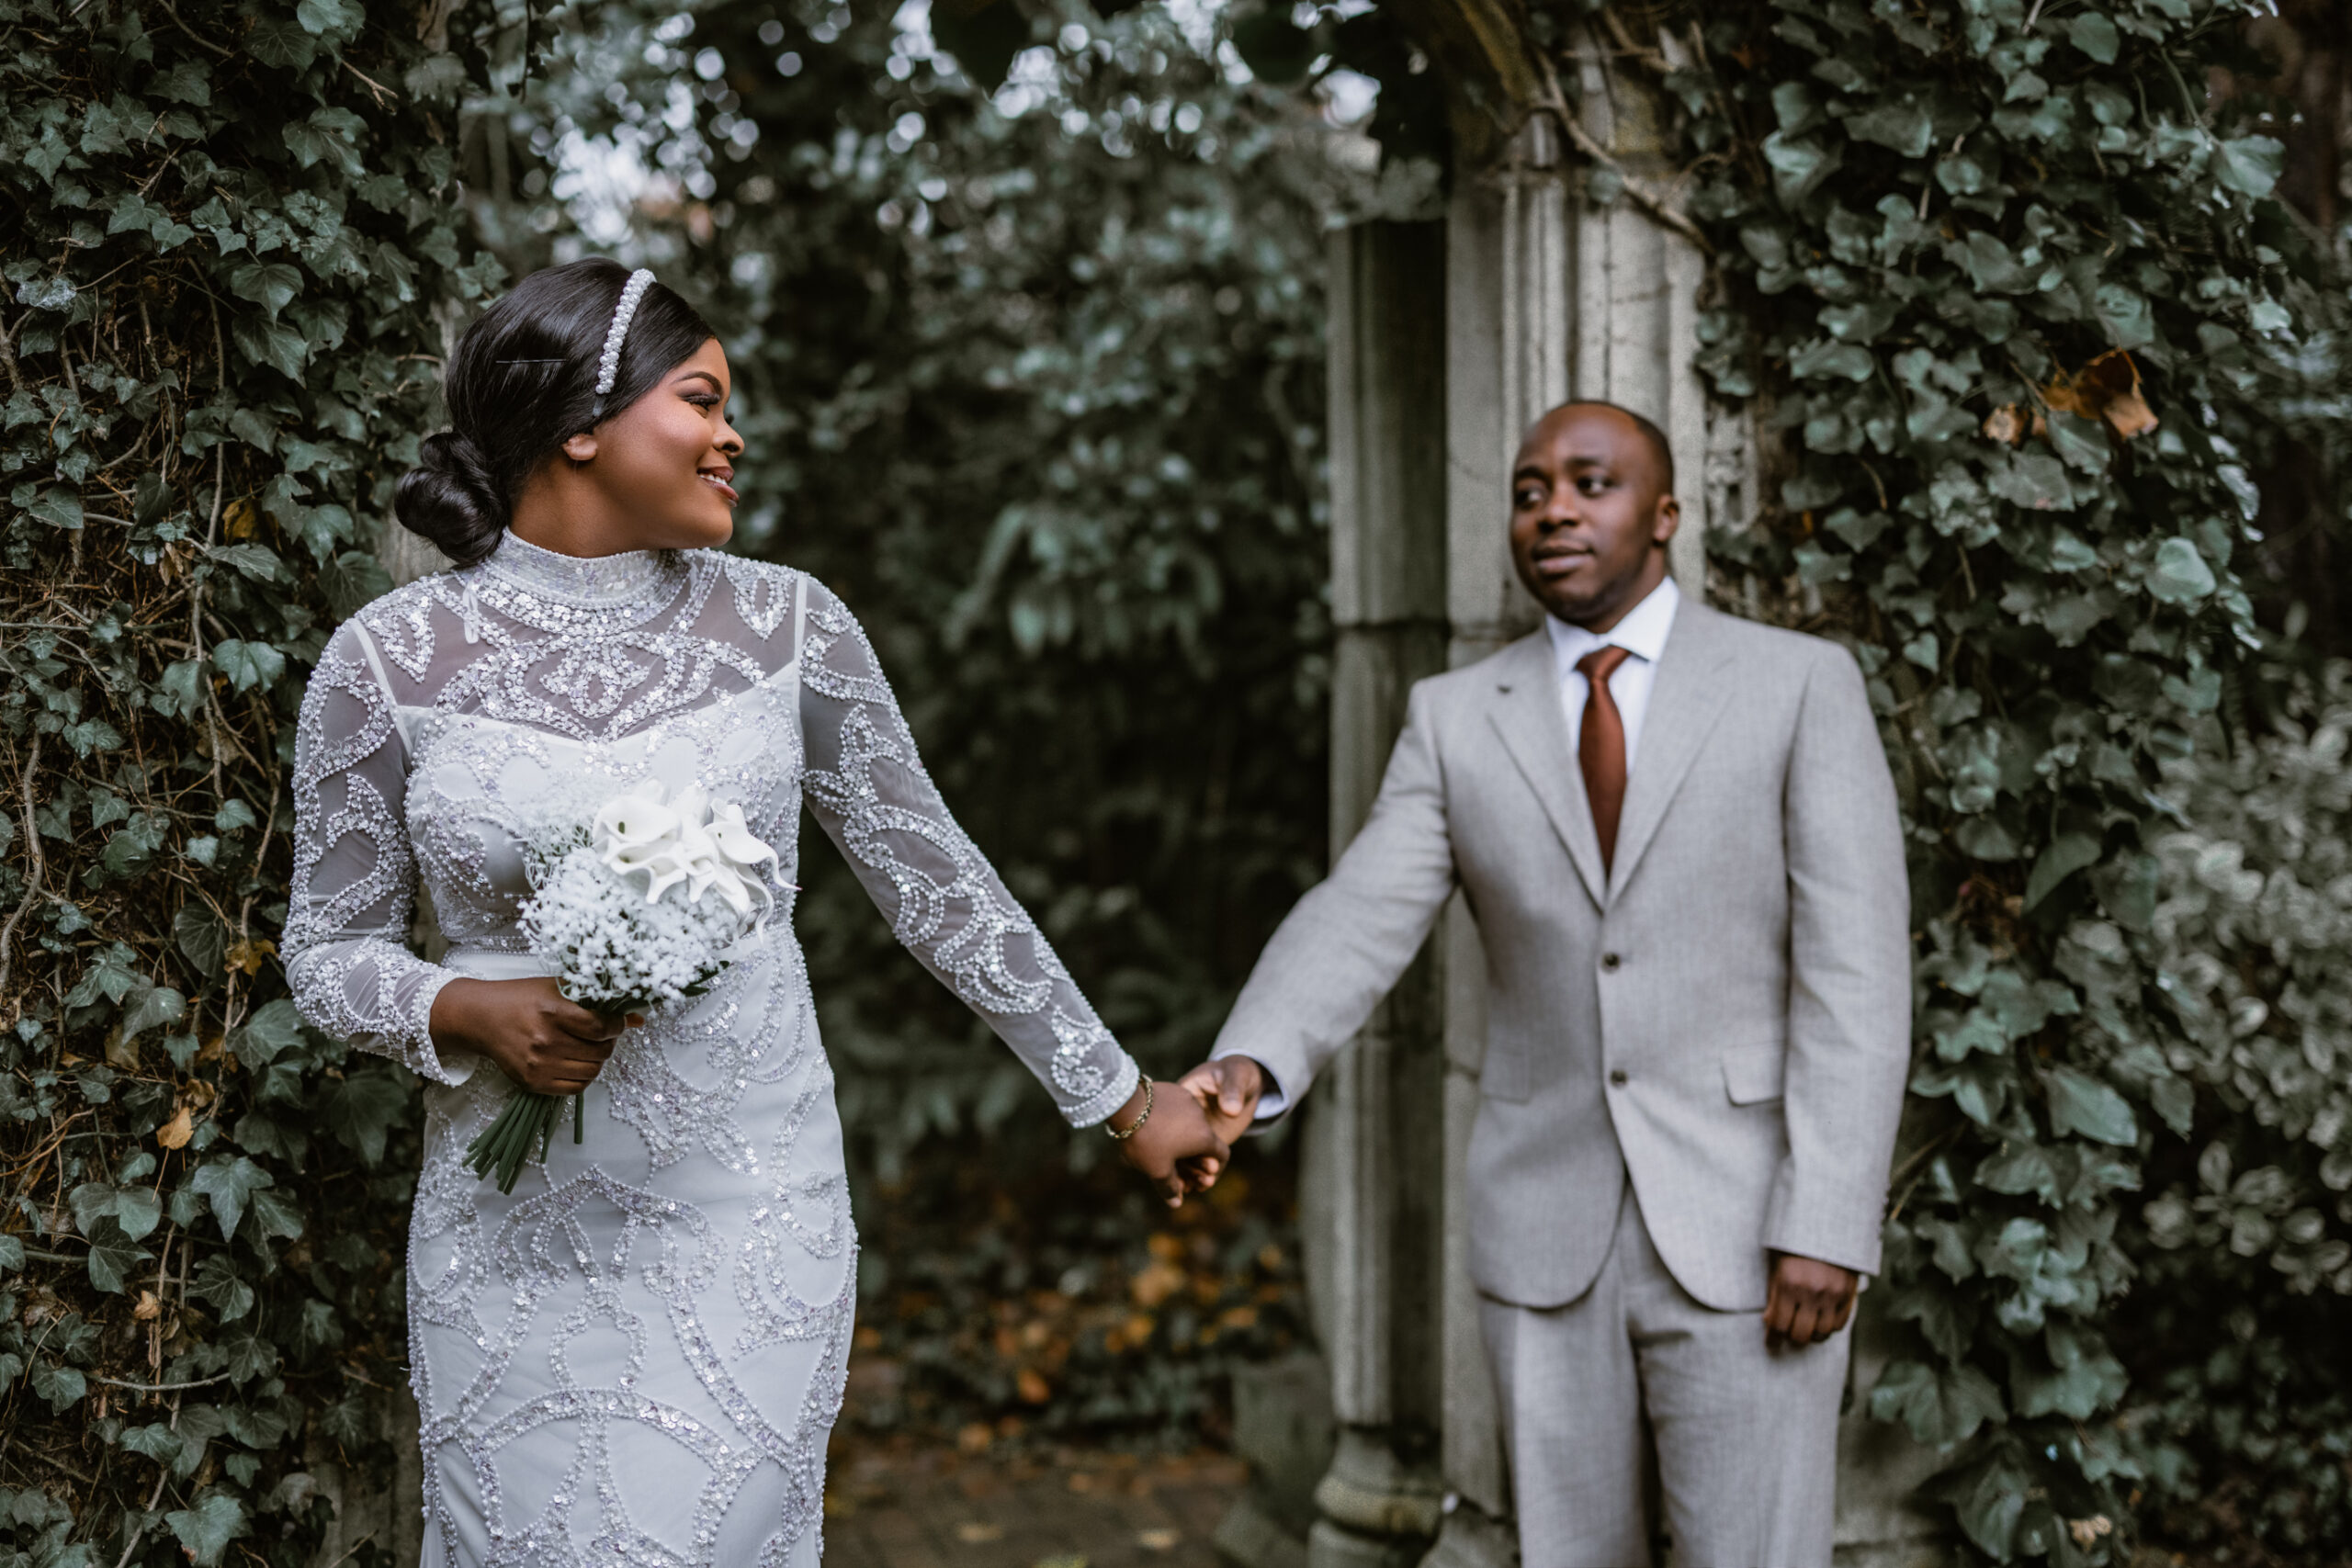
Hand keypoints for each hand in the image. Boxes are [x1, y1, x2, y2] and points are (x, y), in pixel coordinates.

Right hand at [428, 976, 638, 1094]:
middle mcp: (545, 1041)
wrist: (481, 1018)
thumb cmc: (521, 998)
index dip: (617, 1026)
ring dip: (598, 1059)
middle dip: (609, 1042)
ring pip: (592, 1071)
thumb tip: (638, 1019)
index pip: (601, 1028)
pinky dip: (584, 1076)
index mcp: (553, 1012)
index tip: (618, 1022)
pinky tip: (577, 1061)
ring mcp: (538, 1065)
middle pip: (600, 1052)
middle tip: (603, 1034)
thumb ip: (596, 1000)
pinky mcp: (532, 1083)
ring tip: (589, 1046)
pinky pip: (575, 1088)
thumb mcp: (558, 988)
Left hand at [1111, 1080, 1229, 1208]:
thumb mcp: (1157, 1170)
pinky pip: (1179, 1109)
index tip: (1203, 1177)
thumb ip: (1170, 1188)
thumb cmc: (1145, 1140)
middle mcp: (1201, 1116)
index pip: (1222, 1154)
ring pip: (1191, 1124)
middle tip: (1181, 1169)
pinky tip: (1157, 1127)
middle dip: (1196, 1157)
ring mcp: (1187, 1100)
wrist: (1127, 1104)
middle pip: (1205, 1139)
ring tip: (1164, 1146)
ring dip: (1183, 1137)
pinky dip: (1173, 1121)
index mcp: (1204, 1137)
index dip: (1214, 1168)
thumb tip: (1176, 1203)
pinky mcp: (1173, 1090)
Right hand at [1172, 1056, 1265, 1190]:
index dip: (1191, 1140)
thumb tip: (1231, 1110)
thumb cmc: (1237, 1073)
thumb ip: (1233, 1091)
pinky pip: (1193, 1158)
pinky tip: (1202, 1186)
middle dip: (1189, 1162)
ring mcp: (1188, 1130)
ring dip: (1190, 1172)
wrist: (1245, 1081)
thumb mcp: (1235, 1076)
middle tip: (1205, 1176)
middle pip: (1178, 1140)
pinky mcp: (1199, 1140)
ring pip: (1182, 1154)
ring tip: (1205, 1184)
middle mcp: (1182, 1117)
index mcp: (1184, 1095)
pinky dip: (1196, 1172)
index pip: (1182, 1121)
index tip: (1204, 1157)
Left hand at [1764, 1252, 1856, 1346]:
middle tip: (1789, 1333)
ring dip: (1812, 1335)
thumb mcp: (1777, 1265)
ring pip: (1822, 1333)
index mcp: (1788, 1284)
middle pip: (1800, 1335)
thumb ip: (1773, 1295)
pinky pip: (1839, 1324)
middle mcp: (1810, 1292)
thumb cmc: (1796, 1246)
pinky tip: (1822, 1321)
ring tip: (1806, 1327)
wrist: (1828, 1226)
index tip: (1771, 1344)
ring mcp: (1832, 1294)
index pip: (1779, 1324)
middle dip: (1792, 1338)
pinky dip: (1829, 1327)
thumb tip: (1768, 1322)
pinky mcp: (1848, 1294)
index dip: (1773, 1339)